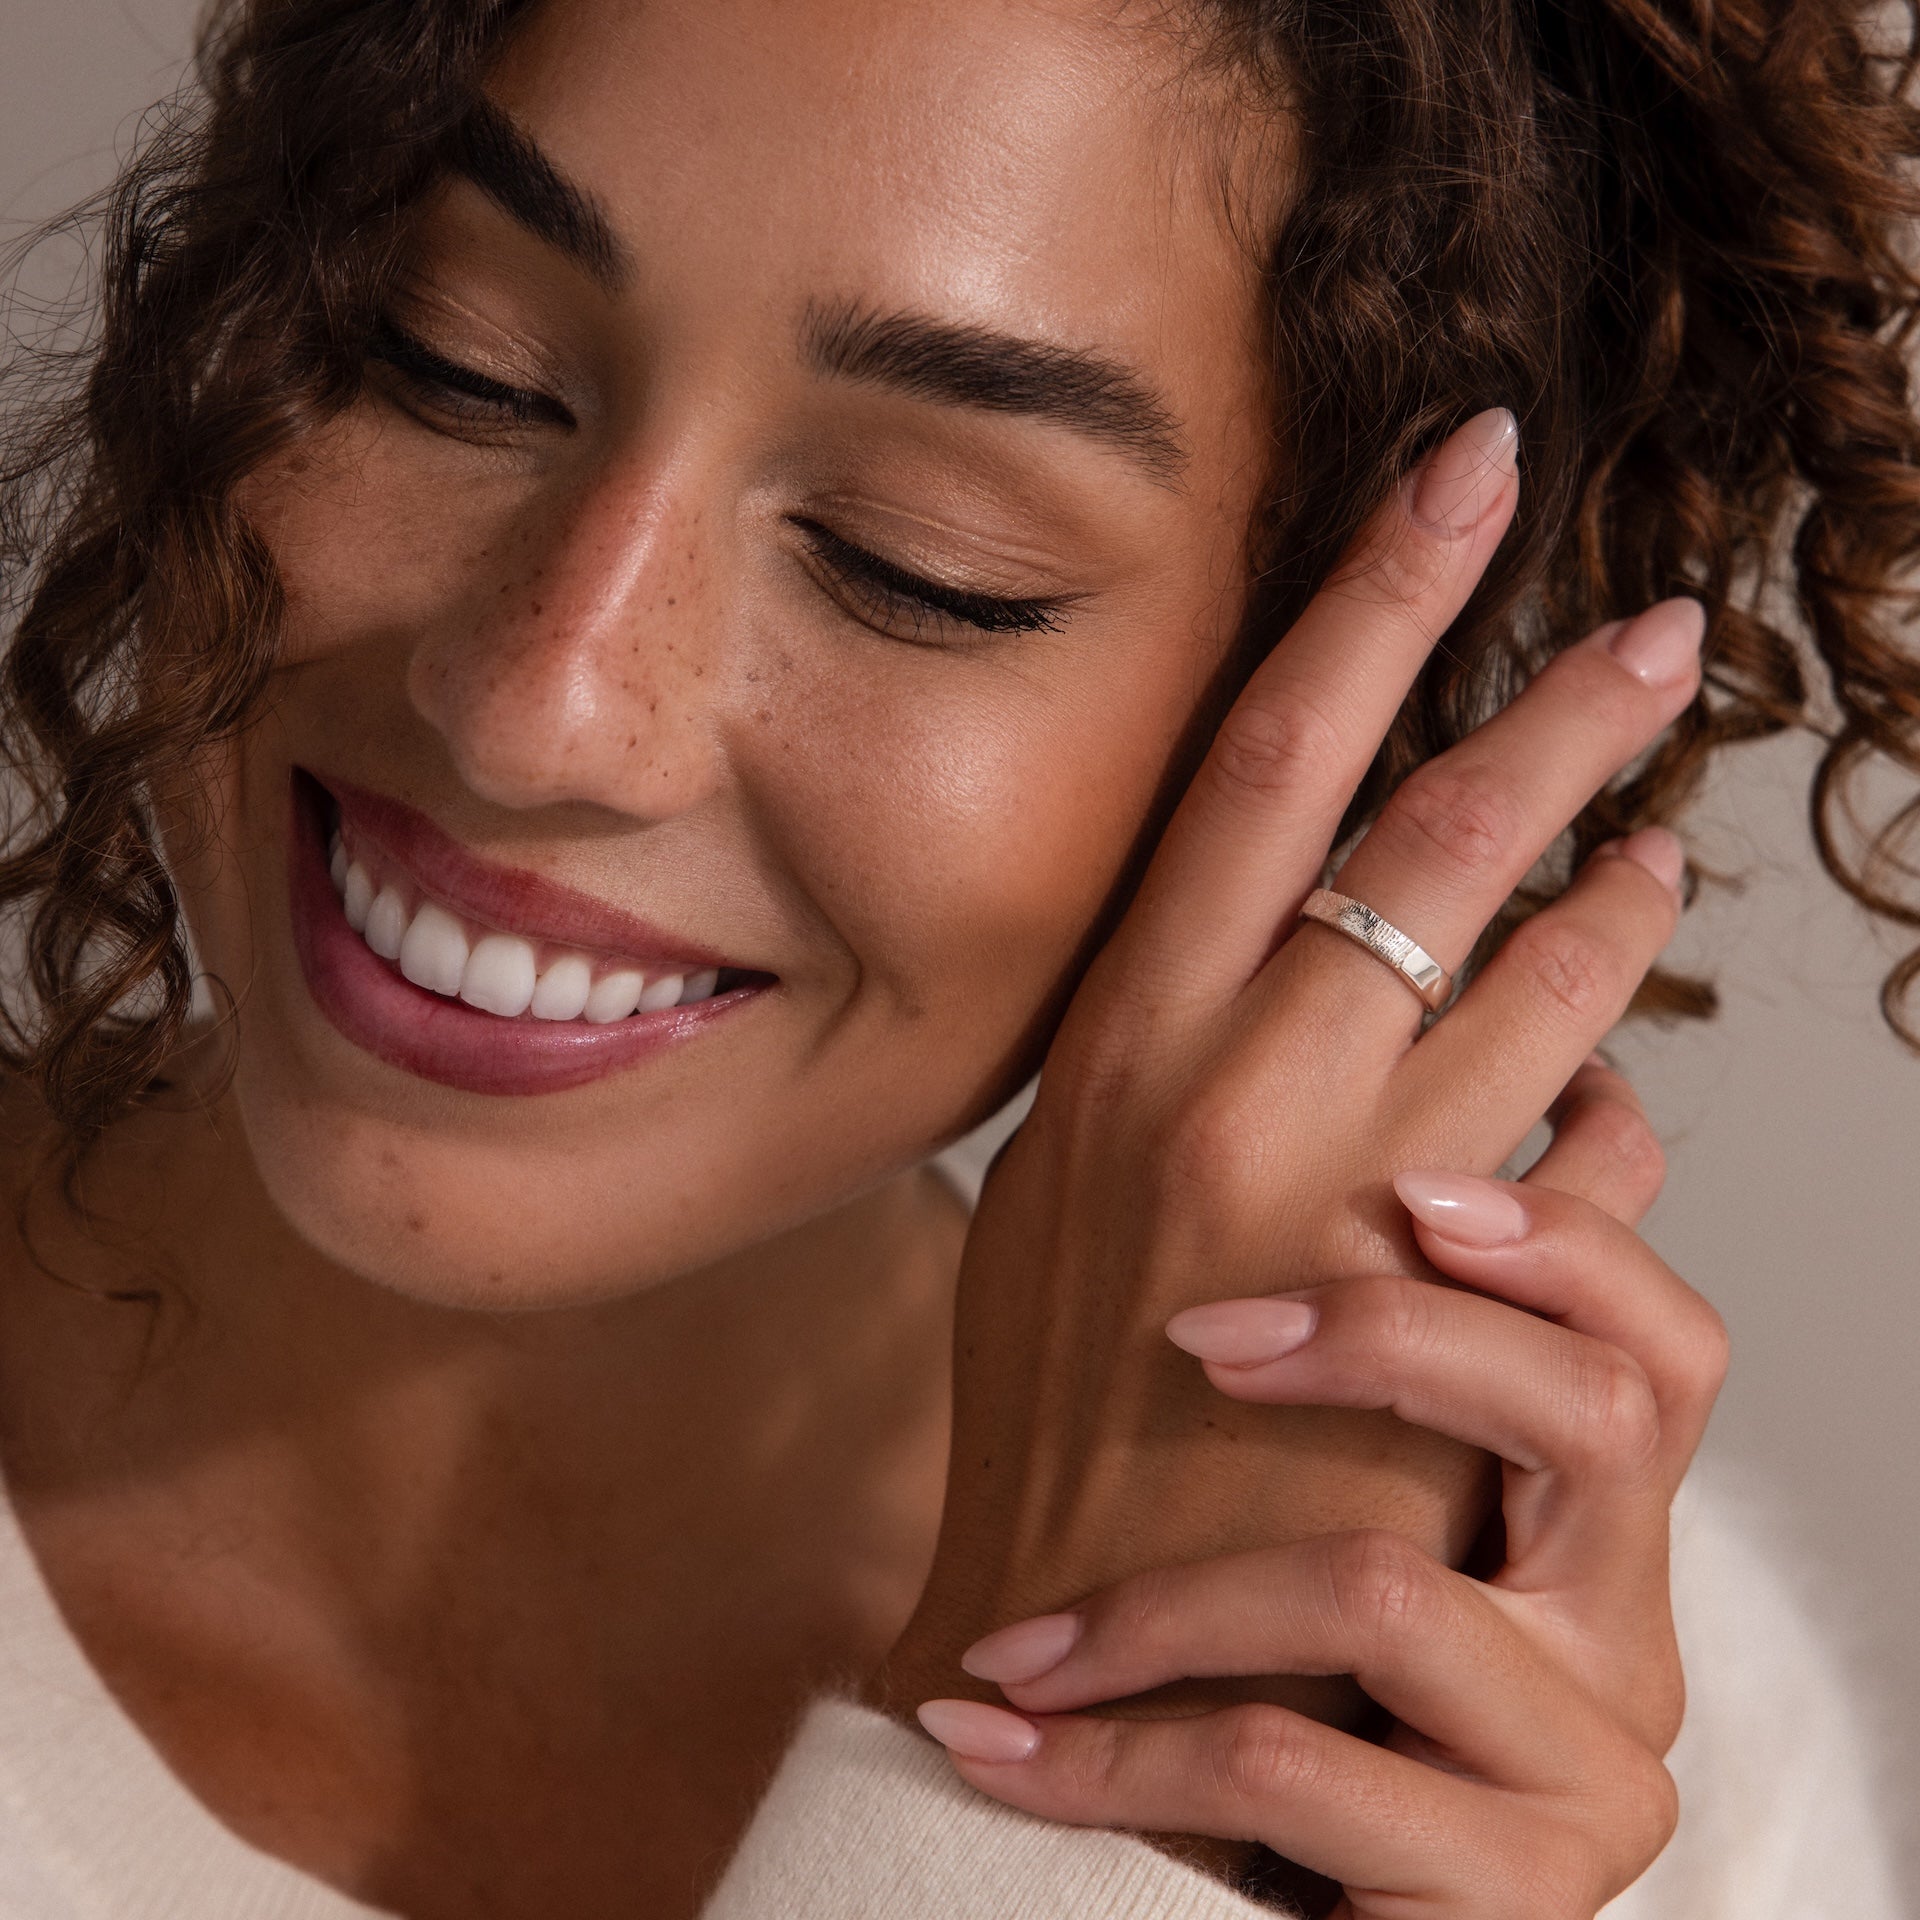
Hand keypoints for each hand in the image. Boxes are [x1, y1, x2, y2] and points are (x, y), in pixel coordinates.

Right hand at [874, 408, 1704, 1717]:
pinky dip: (1612, 1080)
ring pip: (1536, 974)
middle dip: (1559, 709)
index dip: (1376, 599)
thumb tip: (1266, 973)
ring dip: (1612, 891)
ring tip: (1658, 838)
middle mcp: (1231, 1076)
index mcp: (1114, 1029)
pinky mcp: (1449, 1292)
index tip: (1464, 484)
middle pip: (1428, 832)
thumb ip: (1150, 1067)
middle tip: (1660, 630)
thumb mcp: (1044, 1195)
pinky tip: (1633, 1055)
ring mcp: (1353, 1184)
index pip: (1263, 755)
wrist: (1085, 1619)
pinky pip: (1580, 1143)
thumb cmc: (1052, 1402)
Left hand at [916, 1067, 1727, 1918]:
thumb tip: (1221, 1218)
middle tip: (1194, 1335)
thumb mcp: (1296, 1543)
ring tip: (1018, 1649)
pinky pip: (1286, 1763)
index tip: (1409, 1183)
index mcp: (1589, 1537)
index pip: (1663, 1345)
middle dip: (1384, 1332)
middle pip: (1603, 1410)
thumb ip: (1319, 1405)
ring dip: (1158, 1608)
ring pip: (1386, 1587)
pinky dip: (1111, 1751)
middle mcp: (1626, 1645)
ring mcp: (1589, 1778)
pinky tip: (992, 1745)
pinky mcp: (1514, 1896)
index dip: (1565, 1242)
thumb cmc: (1253, 1713)